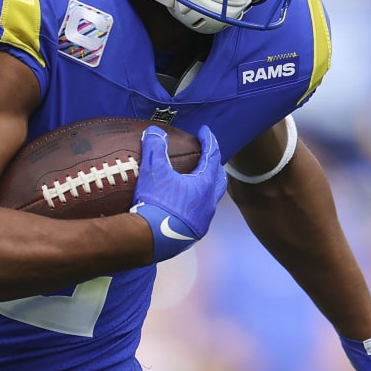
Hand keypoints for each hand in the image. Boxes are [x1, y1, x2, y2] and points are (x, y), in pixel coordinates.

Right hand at [130, 124, 226, 261]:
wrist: (151, 239)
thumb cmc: (156, 203)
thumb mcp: (153, 171)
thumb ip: (154, 148)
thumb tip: (154, 131)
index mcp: (204, 185)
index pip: (212, 157)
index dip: (209, 141)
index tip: (204, 131)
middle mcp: (209, 203)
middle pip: (219, 180)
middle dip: (215, 165)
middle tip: (207, 156)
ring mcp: (203, 220)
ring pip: (211, 199)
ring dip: (207, 187)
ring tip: (196, 181)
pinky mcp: (194, 234)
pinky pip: (201, 214)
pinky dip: (196, 204)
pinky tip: (184, 205)